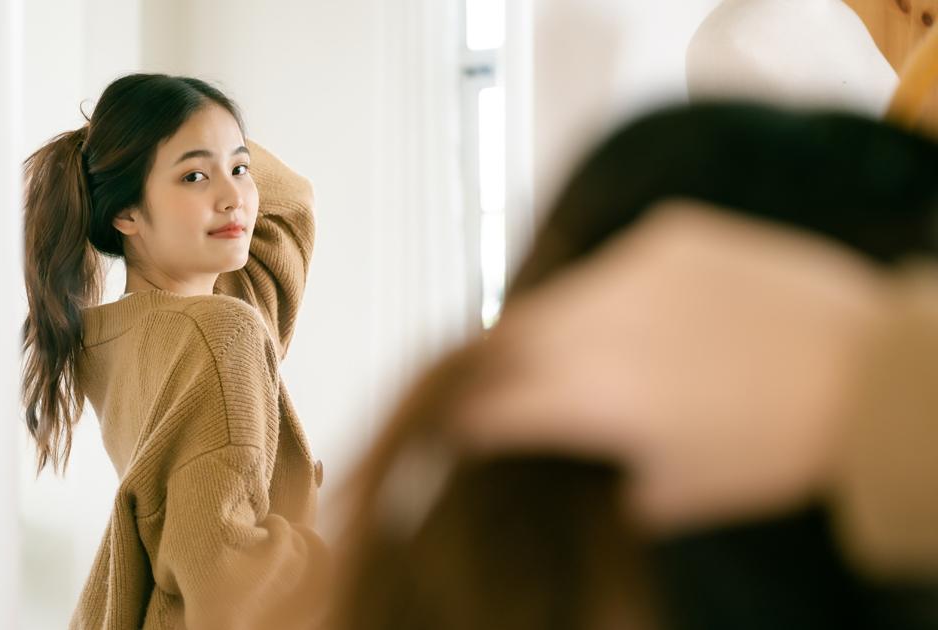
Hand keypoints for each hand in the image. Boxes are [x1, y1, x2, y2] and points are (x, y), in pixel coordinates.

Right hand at [455, 200, 889, 533]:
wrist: (873, 373)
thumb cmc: (776, 446)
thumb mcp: (673, 494)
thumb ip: (601, 475)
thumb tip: (576, 459)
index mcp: (586, 394)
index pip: (485, 402)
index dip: (461, 418)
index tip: (459, 425)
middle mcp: (594, 320)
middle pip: (501, 337)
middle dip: (487, 365)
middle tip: (494, 382)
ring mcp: (631, 268)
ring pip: (555, 294)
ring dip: (547, 326)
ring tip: (577, 349)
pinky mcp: (670, 234)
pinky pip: (612, 265)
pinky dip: (608, 296)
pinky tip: (643, 318)